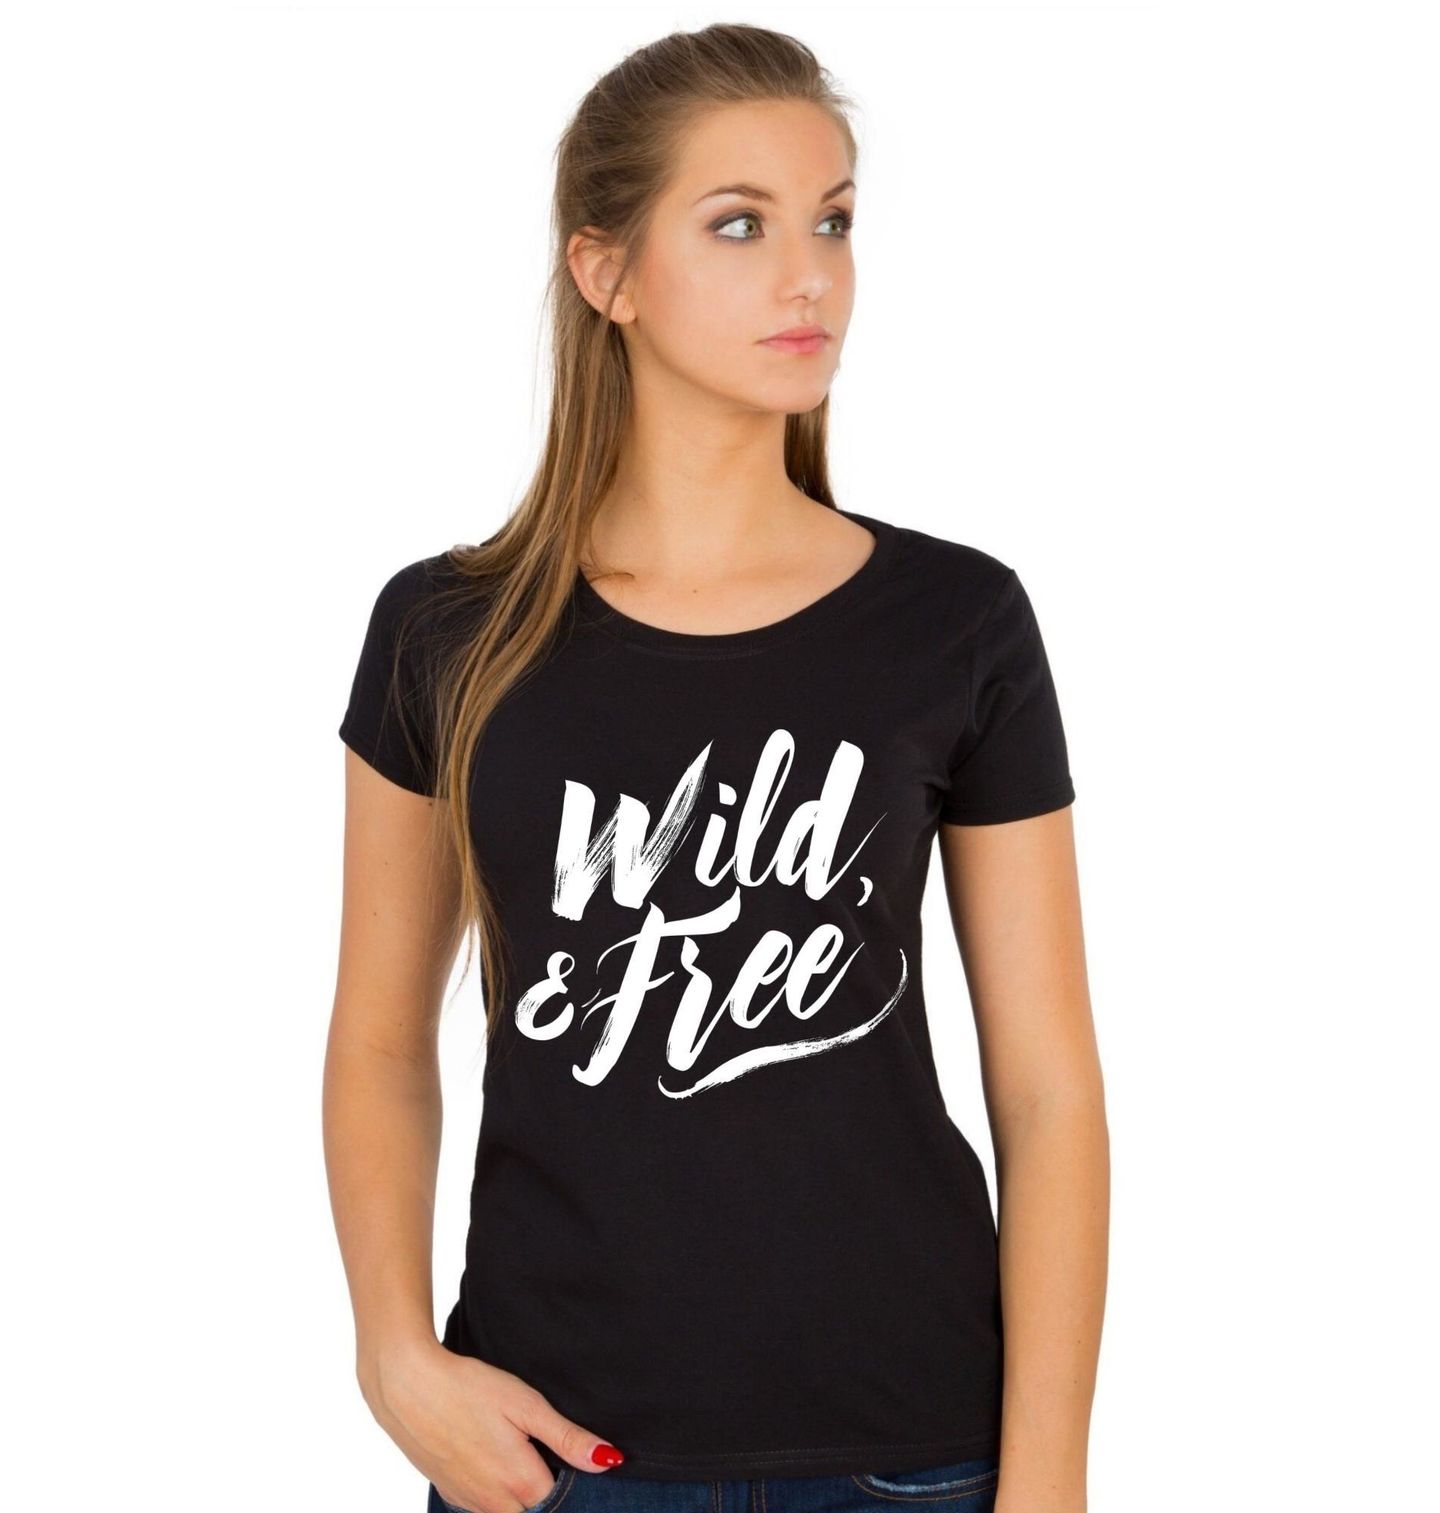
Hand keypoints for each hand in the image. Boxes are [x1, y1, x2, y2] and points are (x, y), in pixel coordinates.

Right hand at [359, 1335, 622, 1512]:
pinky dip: (495, 1491)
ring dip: (520, 1491)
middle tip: (542, 1447)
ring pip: (509, 1511)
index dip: (571, 1477)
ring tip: (516, 1447)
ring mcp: (468, 1502)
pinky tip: (490, 1454)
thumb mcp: (526, 1404)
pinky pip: (483, 1506)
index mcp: (520, 1481)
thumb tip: (609, 1461)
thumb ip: (567, 1438)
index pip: (561, 1500)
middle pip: (535, 1509)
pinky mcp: (449, 1493)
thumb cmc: (467, 1387)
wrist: (406, 1386)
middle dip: (546, 1488)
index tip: (571, 1455)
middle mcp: (494, 1504)